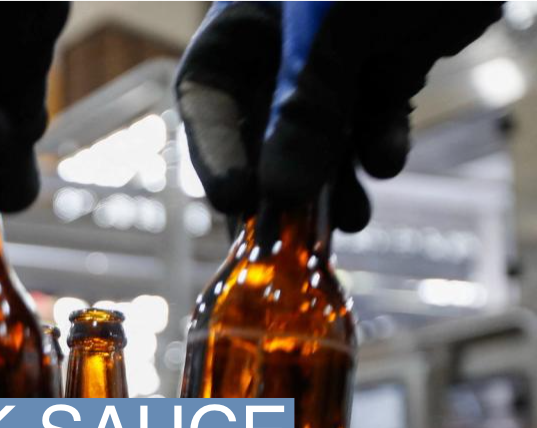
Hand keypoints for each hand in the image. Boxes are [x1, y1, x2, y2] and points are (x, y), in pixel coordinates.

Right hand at [177, 0, 501, 231]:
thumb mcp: (334, 23)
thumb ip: (306, 103)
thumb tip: (278, 190)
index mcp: (245, 22)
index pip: (208, 97)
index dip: (215, 152)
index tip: (234, 199)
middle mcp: (282, 46)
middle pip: (260, 132)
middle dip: (276, 185)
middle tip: (282, 237)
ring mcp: (337, 58)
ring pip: (321, 139)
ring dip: (333, 183)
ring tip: (350, 218)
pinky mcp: (387, 67)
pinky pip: (372, 123)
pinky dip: (379, 148)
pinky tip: (387, 159)